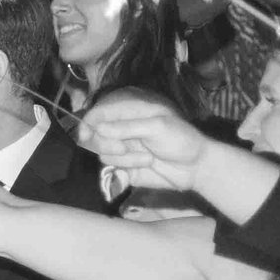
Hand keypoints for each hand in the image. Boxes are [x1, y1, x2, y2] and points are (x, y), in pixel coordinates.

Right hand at [81, 91, 213, 191]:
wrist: (194, 167)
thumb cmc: (181, 139)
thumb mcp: (157, 127)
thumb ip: (126, 127)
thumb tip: (98, 128)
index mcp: (131, 112)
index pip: (100, 112)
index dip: (88, 121)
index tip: (85, 134)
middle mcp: (122, 128)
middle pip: (94, 133)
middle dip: (106, 143)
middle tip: (124, 147)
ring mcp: (121, 147)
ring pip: (101, 152)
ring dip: (124, 157)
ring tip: (146, 156)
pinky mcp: (122, 165)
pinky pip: (110, 166)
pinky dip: (127, 165)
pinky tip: (145, 164)